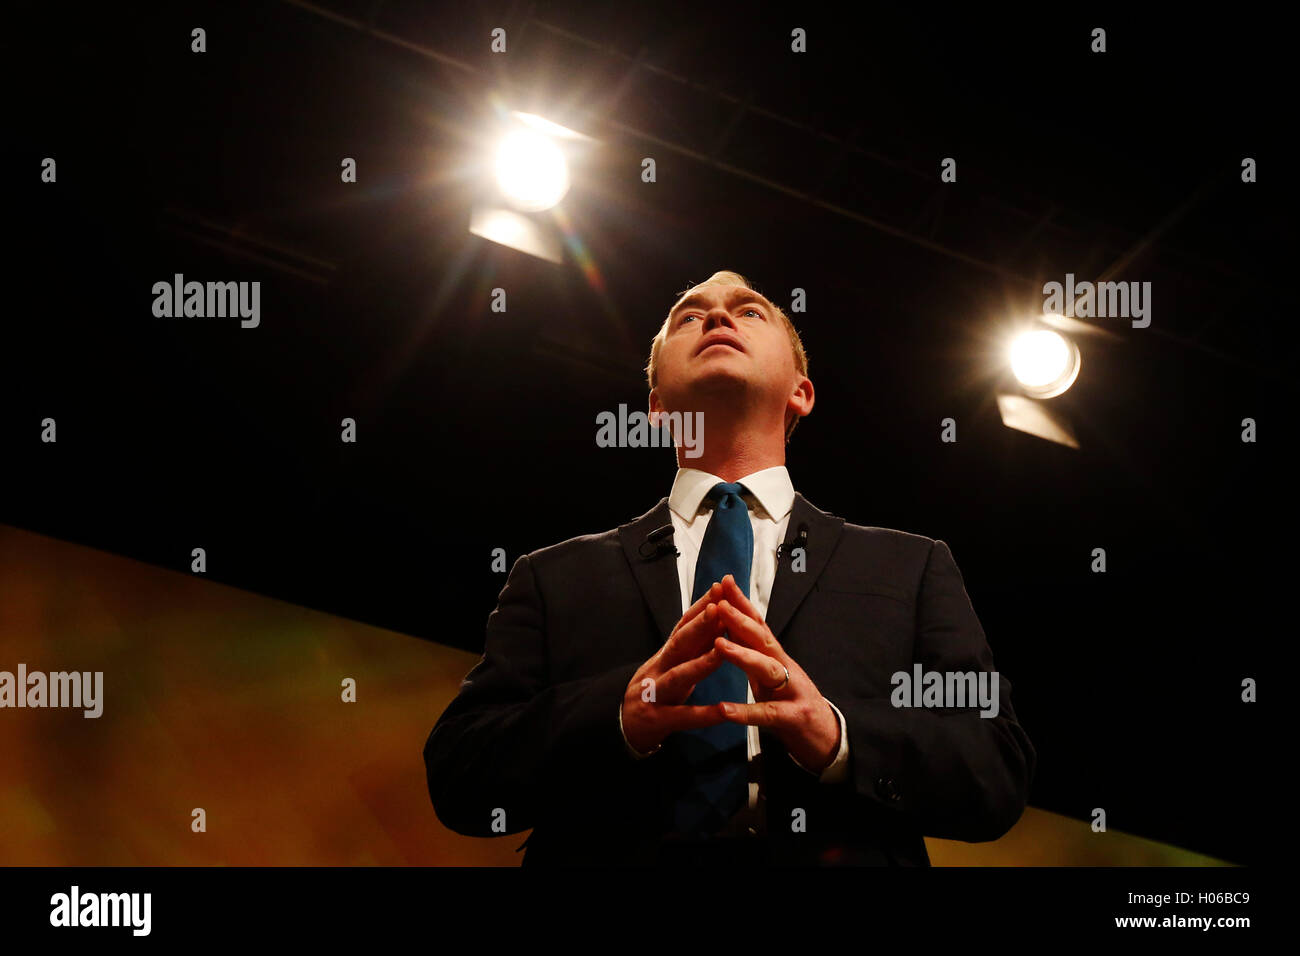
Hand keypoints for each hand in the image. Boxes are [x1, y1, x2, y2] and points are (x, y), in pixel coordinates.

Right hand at [621, 581, 731, 754]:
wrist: (621, 726)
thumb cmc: (655, 691)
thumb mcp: (669, 664)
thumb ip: (691, 645)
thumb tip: (717, 615)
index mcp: (665, 655)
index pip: (683, 624)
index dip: (701, 606)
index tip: (721, 588)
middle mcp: (659, 669)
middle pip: (679, 643)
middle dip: (699, 625)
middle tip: (719, 607)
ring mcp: (655, 694)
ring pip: (678, 677)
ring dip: (700, 663)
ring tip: (721, 652)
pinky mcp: (658, 720)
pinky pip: (683, 717)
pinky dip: (703, 715)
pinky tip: (722, 712)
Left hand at [711, 574, 840, 773]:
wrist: (828, 738)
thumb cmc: (792, 703)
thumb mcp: (771, 674)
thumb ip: (753, 651)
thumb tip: (730, 625)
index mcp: (776, 657)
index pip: (758, 624)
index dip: (742, 602)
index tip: (723, 581)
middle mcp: (786, 668)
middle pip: (763, 639)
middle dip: (741, 619)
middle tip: (720, 603)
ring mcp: (792, 691)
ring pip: (768, 669)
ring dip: (743, 656)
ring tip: (719, 645)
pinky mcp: (794, 718)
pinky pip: (767, 713)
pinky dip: (746, 712)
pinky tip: (725, 709)